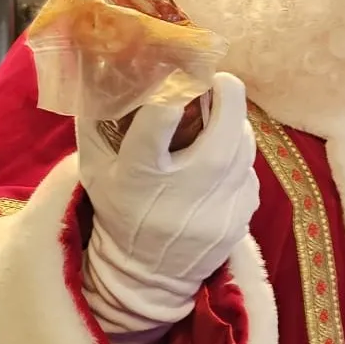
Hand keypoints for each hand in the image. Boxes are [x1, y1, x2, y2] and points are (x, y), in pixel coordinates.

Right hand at [79, 73, 260, 335]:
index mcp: (140, 176)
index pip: (159, 122)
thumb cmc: (119, 212)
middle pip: (224, 126)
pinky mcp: (243, 217)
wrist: (148, 276)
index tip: (176, 75)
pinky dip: (237, 158)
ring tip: (218, 119)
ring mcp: (220, 206)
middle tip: (216, 80)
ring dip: (234, 123)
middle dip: (225, 91)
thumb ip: (98, 120)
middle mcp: (185, 190)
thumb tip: (108, 67)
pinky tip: (220, 163)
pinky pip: (249, 170)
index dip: (171, 92)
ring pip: (244, 143)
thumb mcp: (96, 170)